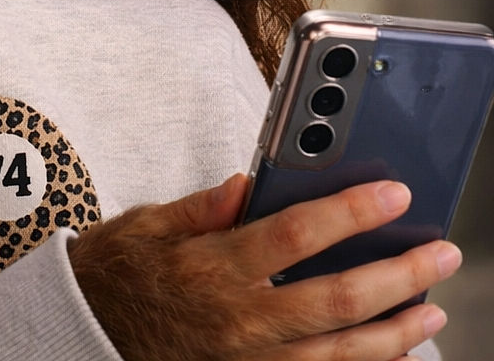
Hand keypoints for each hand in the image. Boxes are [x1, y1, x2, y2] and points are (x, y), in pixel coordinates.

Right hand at [67, 175, 460, 360]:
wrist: (87, 332)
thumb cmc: (119, 272)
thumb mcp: (148, 224)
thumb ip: (203, 206)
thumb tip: (250, 184)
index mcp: (214, 267)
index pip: (296, 235)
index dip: (350, 213)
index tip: (391, 196)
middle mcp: (240, 320)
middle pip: (336, 300)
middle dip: (397, 276)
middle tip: (439, 255)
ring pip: (341, 354)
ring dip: (395, 332)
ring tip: (432, 310)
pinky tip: (392, 356)